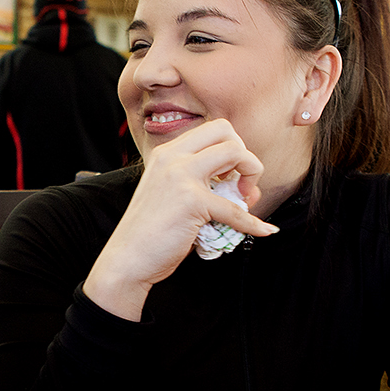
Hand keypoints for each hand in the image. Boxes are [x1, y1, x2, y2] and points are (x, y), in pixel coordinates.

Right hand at [83, 119, 277, 320]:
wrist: (126, 259)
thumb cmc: (150, 232)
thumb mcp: (171, 194)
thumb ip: (200, 183)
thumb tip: (244, 188)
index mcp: (166, 153)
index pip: (211, 131)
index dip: (230, 150)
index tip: (230, 179)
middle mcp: (173, 157)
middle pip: (225, 131)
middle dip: (243, 155)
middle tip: (241, 185)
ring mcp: (182, 175)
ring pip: (235, 152)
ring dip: (252, 174)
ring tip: (245, 201)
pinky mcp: (192, 201)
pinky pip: (236, 209)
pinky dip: (253, 223)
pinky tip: (263, 231)